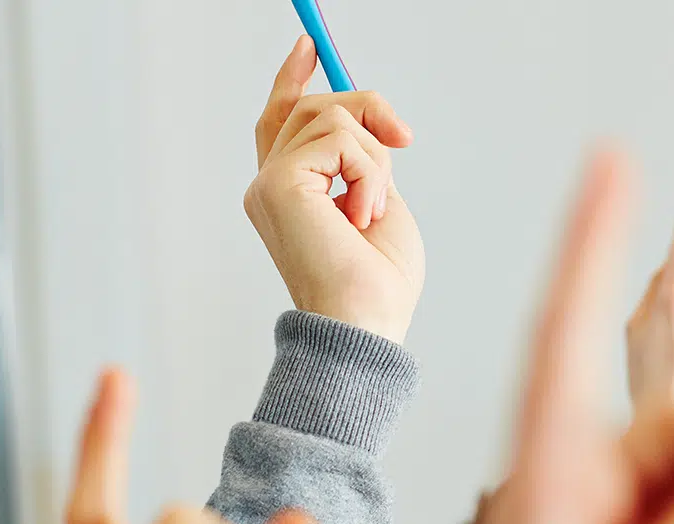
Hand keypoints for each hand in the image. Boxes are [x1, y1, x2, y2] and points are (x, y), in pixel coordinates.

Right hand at [245, 35, 422, 342]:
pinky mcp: (280, 183)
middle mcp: (269, 187)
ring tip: (373, 210)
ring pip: (332, 117)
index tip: (309, 47)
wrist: (365, 327)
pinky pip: (339, 137)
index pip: (280, 121)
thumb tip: (372, 124)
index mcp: (290, 196)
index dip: (292, 80)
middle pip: (312, 108)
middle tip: (405, 139)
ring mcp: (270, 184)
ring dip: (374, 158)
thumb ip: (364, 164)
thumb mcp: (380, 206)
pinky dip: (369, 171)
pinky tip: (363, 214)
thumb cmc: (379, 285)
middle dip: (367, 109)